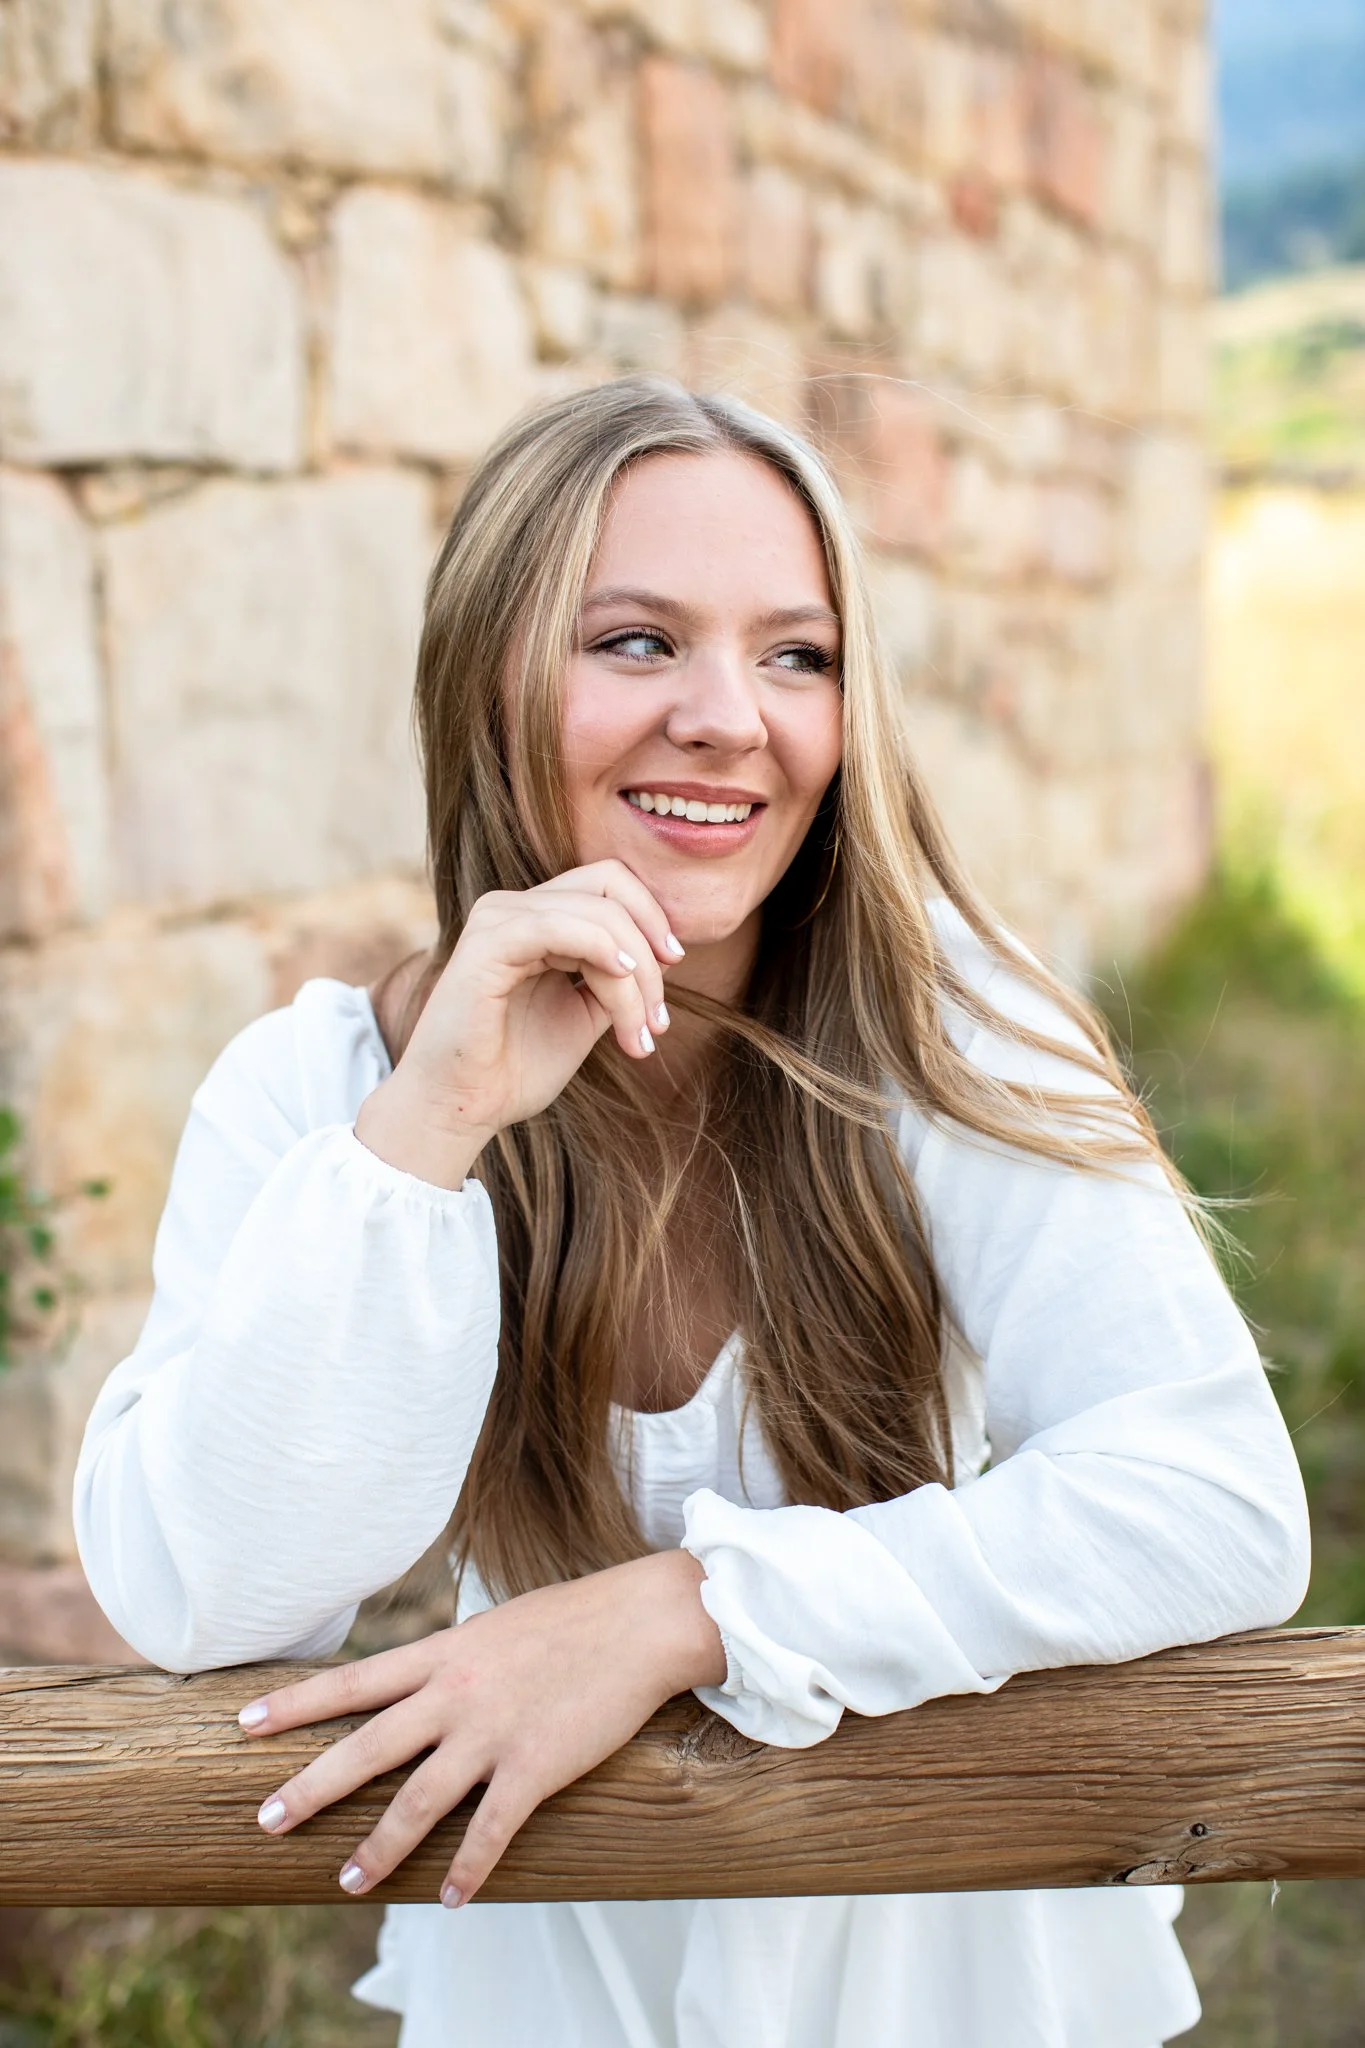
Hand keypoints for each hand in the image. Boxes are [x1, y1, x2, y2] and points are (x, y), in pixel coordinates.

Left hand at [239, 1549, 725, 1903]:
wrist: (640, 1622)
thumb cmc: (575, 1619)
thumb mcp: (497, 1627)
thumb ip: (455, 1658)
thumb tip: (426, 1682)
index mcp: (444, 1653)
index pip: (354, 1681)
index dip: (296, 1703)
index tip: (244, 1721)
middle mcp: (456, 1693)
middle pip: (366, 1747)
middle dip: (311, 1788)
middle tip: (265, 1821)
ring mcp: (493, 1733)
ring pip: (417, 1801)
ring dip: (379, 1848)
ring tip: (348, 1882)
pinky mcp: (535, 1767)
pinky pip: (490, 1831)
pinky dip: (468, 1870)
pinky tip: (451, 1899)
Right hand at [356, 861, 683, 1186]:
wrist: (463, 1109)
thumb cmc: (516, 1068)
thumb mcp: (586, 1015)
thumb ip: (618, 978)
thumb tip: (666, 953)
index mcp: (537, 918)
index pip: (611, 884)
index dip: (653, 917)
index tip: (674, 967)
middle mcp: (515, 908)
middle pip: (610, 885)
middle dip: (651, 944)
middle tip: (660, 1016)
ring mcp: (498, 920)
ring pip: (597, 914)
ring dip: (634, 976)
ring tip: (640, 1032)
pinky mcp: (485, 943)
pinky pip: (559, 927)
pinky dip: (601, 950)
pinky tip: (621, 981)